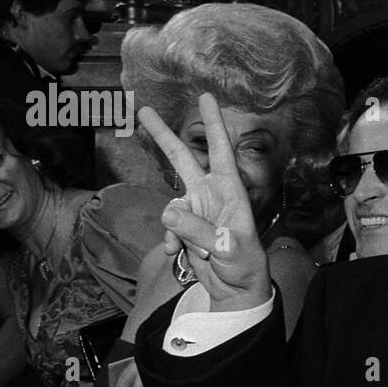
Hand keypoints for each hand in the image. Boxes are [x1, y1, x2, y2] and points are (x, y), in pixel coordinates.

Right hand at [137, 93, 271, 311]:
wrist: (236, 290)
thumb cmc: (244, 266)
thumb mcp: (227, 250)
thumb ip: (198, 231)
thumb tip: (169, 213)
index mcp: (230, 191)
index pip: (221, 150)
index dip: (213, 124)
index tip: (206, 96)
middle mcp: (211, 194)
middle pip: (184, 159)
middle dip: (164, 135)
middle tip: (143, 109)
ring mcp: (196, 210)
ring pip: (171, 202)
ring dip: (174, 226)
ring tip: (194, 251)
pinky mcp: (184, 228)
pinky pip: (167, 227)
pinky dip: (170, 241)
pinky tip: (178, 256)